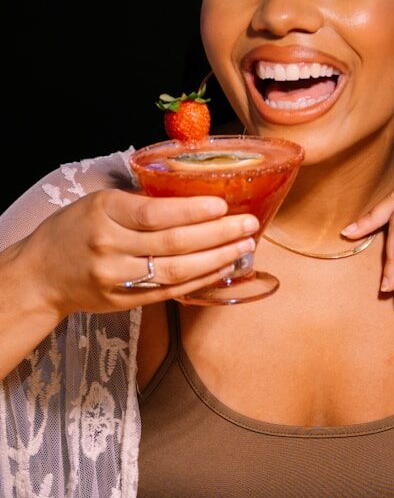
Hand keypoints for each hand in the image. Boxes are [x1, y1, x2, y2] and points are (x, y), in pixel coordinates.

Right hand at [14, 189, 258, 319]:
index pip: (154, 214)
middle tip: (248, 224)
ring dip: (217, 259)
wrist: (41, 275)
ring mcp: (118, 279)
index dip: (191, 211)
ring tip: (245, 246)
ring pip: (176, 271)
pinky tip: (223, 268)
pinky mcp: (125, 302)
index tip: (221, 205)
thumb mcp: (100, 202)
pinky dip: (201, 280)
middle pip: (173, 244)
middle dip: (217, 234)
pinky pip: (170, 291)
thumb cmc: (75, 229)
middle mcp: (110, 247)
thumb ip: (140, 202)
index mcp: (104, 213)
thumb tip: (194, 195)